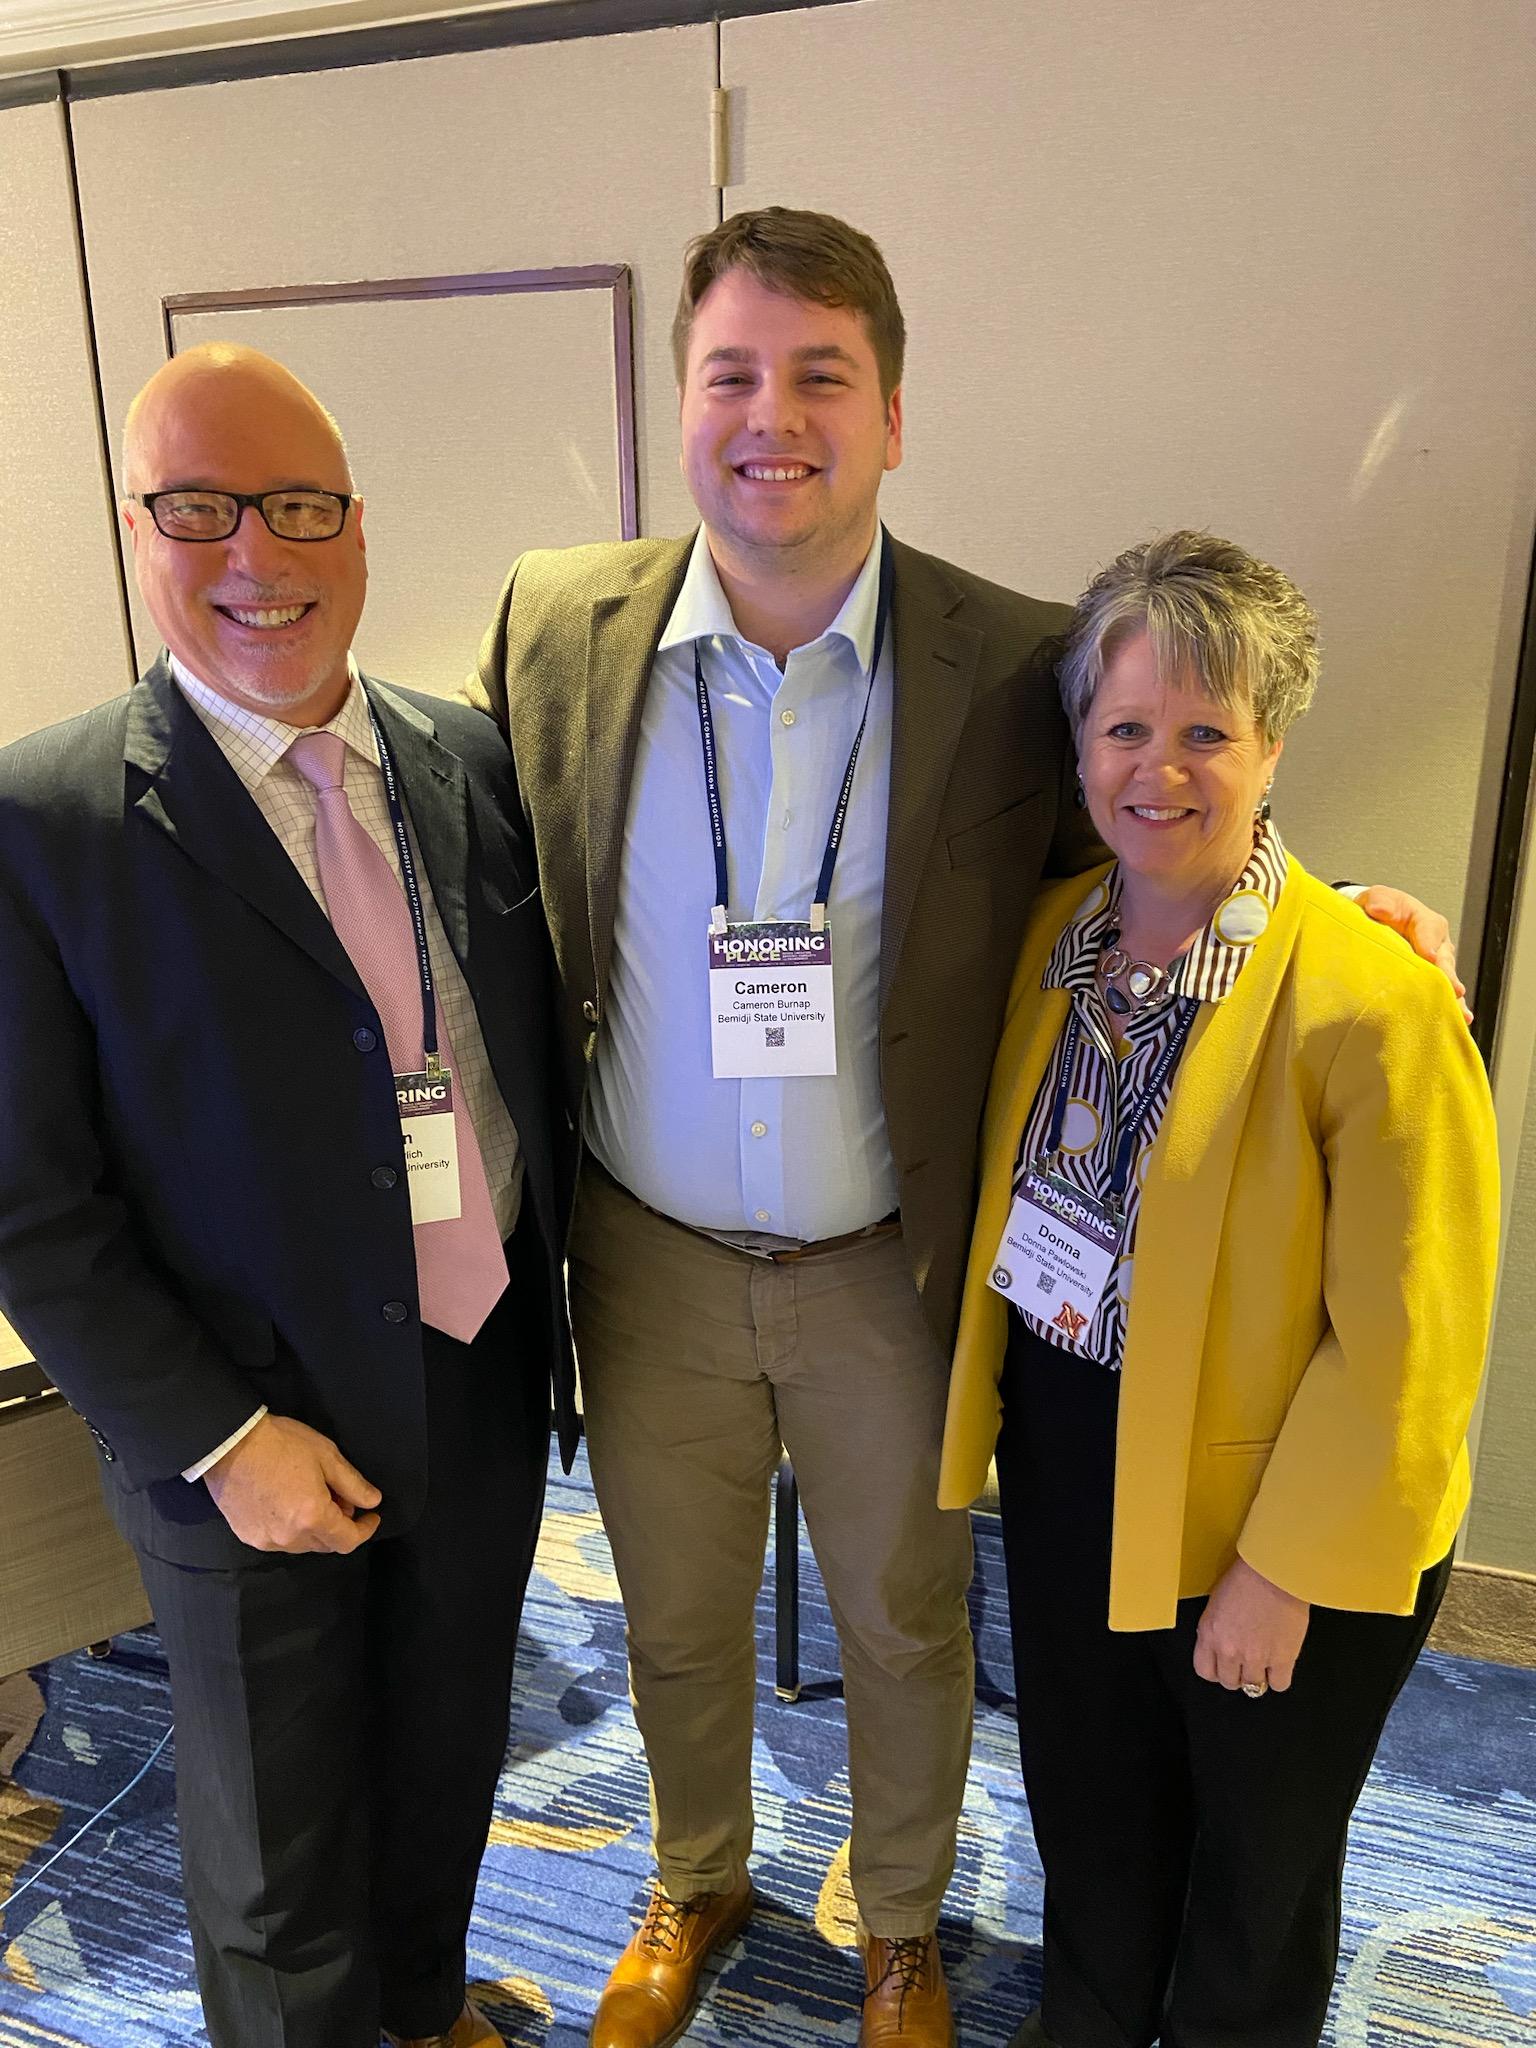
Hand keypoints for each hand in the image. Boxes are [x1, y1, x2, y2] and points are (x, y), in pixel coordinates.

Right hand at [203, 1413, 381, 1553]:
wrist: (229, 1443)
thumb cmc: (281, 1444)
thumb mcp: (326, 1456)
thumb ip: (353, 1484)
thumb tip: (372, 1502)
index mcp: (312, 1518)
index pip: (347, 1541)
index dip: (364, 1530)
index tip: (371, 1517)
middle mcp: (289, 1538)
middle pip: (325, 1545)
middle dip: (339, 1525)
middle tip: (339, 1497)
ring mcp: (266, 1541)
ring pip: (303, 1545)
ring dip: (315, 1528)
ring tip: (312, 1497)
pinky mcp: (247, 1537)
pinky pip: (280, 1541)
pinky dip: (292, 1529)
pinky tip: (288, 1504)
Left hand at [1193, 1555, 1309, 1692]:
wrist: (1275, 1571)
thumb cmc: (1247, 1577)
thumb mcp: (1216, 1603)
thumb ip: (1215, 1629)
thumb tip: (1219, 1647)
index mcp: (1209, 1633)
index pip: (1205, 1671)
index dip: (1215, 1671)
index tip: (1222, 1667)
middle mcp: (1230, 1649)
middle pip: (1229, 1682)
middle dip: (1236, 1673)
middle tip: (1245, 1661)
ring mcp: (1256, 1656)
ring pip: (1253, 1686)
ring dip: (1258, 1675)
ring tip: (1263, 1659)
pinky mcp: (1282, 1658)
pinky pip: (1279, 1684)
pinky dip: (1279, 1678)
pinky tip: (1279, 1665)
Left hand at [1355, 886, 1470, 1023]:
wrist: (1375, 926)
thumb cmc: (1378, 911)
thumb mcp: (1377, 899)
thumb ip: (1379, 902)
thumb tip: (1378, 909)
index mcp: (1426, 922)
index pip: (1429, 931)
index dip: (1429, 944)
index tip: (1430, 957)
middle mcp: (1438, 946)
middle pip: (1445, 961)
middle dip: (1448, 976)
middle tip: (1454, 990)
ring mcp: (1437, 968)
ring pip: (1447, 983)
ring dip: (1452, 999)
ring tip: (1461, 1015)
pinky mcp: (1431, 984)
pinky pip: (1441, 997)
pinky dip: (1447, 1010)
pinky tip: (1456, 1024)